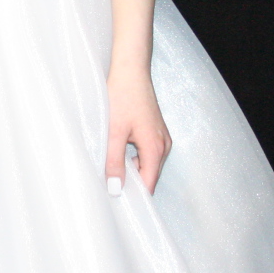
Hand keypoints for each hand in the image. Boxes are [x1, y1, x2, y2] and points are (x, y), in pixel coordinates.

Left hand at [105, 65, 171, 194]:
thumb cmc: (123, 96)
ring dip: (132, 169)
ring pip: (147, 164)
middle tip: (109, 186)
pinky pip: (147, 153)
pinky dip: (135, 157)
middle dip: (132, 183)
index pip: (149, 185)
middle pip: (149, 175)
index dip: (135, 196)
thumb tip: (115, 189)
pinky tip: (119, 151)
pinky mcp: (156, 130)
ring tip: (112, 169)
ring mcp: (162, 138)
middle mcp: (163, 146)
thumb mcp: (114, 131)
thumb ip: (114, 161)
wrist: (131, 69)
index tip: (118, 202)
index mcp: (156, 149)